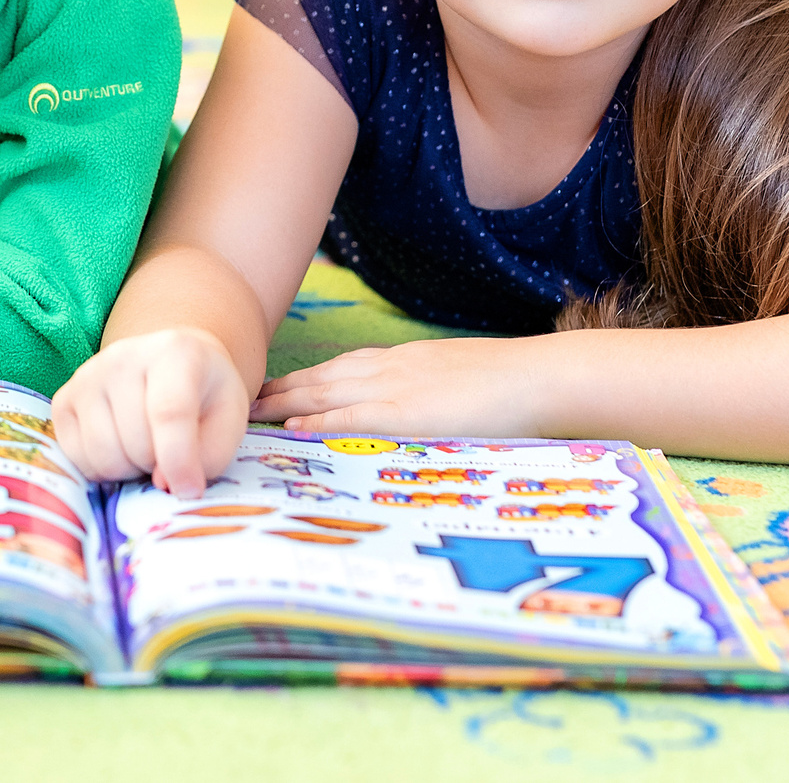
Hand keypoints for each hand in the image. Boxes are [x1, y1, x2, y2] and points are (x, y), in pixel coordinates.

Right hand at [53, 326, 248, 499]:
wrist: (170, 366)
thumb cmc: (203, 398)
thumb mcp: (228, 422)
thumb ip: (208, 457)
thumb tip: (161, 482)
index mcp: (175, 352)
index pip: (170, 412)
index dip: (180, 461)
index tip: (190, 490)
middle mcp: (122, 356)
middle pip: (135, 441)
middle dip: (157, 465)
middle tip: (169, 453)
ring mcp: (87, 376)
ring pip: (103, 455)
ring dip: (129, 469)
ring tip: (145, 450)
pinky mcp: (63, 399)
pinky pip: (76, 458)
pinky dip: (101, 469)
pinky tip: (120, 449)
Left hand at [252, 339, 522, 438]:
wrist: (539, 377)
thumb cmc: (512, 385)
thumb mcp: (462, 380)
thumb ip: (435, 391)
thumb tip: (424, 408)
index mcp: (407, 360)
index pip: (344, 367)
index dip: (308, 378)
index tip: (279, 386)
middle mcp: (394, 368)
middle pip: (324, 376)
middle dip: (284, 388)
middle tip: (248, 398)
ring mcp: (398, 388)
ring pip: (327, 391)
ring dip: (287, 401)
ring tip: (254, 411)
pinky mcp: (407, 412)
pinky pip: (352, 416)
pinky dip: (318, 420)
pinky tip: (293, 428)